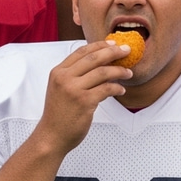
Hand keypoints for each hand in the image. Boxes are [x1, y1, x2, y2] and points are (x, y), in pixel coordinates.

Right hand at [35, 40, 132, 154]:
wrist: (51, 137)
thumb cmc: (59, 113)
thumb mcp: (61, 88)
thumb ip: (75, 74)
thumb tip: (101, 59)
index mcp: (58, 72)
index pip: (82, 52)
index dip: (100, 45)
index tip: (114, 44)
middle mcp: (64, 78)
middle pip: (94, 58)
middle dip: (114, 52)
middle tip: (127, 51)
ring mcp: (74, 90)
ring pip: (104, 72)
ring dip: (120, 71)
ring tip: (129, 73)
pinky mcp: (84, 102)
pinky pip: (107, 89)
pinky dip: (117, 88)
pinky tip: (121, 90)